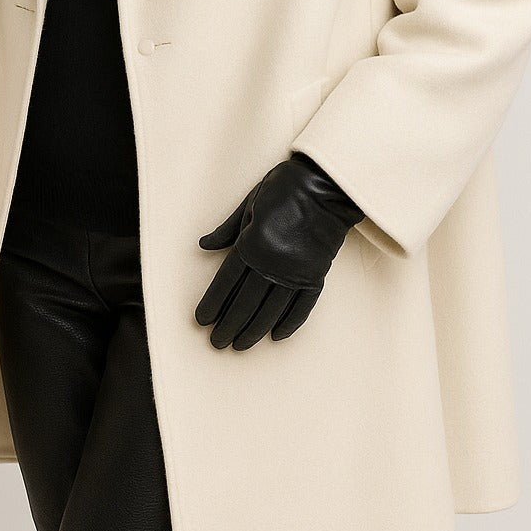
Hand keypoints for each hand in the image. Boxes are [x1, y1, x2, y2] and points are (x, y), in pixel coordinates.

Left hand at [194, 154, 364, 350]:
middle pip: (246, 302)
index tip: (202, 320)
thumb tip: (203, 245)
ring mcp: (297, 271)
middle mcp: (273, 262)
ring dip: (254, 330)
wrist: (327, 185)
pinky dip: (289, 323)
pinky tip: (277, 336)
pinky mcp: (316, 274)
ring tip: (240, 345)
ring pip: (271, 309)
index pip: (227, 282)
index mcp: (252, 243)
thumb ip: (228, 229)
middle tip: (217, 342)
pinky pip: (301, 306)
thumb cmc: (284, 187)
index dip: (213, 303)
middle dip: (229, 324)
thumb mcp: (249, 202)